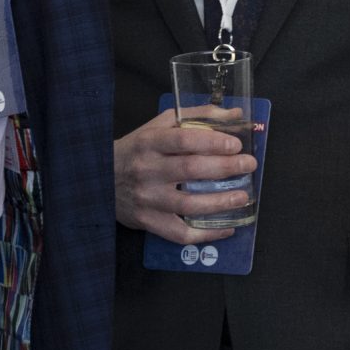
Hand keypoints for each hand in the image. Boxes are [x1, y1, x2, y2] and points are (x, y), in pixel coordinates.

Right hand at [113, 110, 251, 245]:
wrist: (100, 178)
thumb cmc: (137, 150)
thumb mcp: (160, 126)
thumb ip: (196, 117)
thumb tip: (234, 115)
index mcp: (149, 142)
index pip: (183, 140)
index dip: (212, 141)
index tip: (236, 144)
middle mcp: (147, 170)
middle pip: (190, 170)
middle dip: (225, 168)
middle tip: (249, 165)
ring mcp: (148, 199)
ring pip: (188, 205)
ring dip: (220, 202)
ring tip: (243, 197)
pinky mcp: (149, 221)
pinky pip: (180, 233)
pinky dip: (206, 233)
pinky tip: (227, 227)